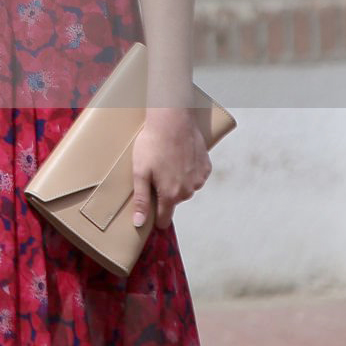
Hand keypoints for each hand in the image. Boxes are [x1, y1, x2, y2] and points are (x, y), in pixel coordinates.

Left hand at [131, 107, 210, 230]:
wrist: (173, 122)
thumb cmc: (152, 145)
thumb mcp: (140, 173)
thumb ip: (141, 200)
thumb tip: (139, 223)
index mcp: (170, 195)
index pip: (165, 218)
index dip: (156, 219)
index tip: (152, 218)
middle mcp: (188, 191)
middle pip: (174, 200)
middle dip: (164, 192)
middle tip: (154, 173)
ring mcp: (199, 180)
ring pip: (185, 188)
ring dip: (177, 180)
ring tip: (166, 162)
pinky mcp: (206, 168)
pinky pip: (195, 176)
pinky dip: (188, 171)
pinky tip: (179, 158)